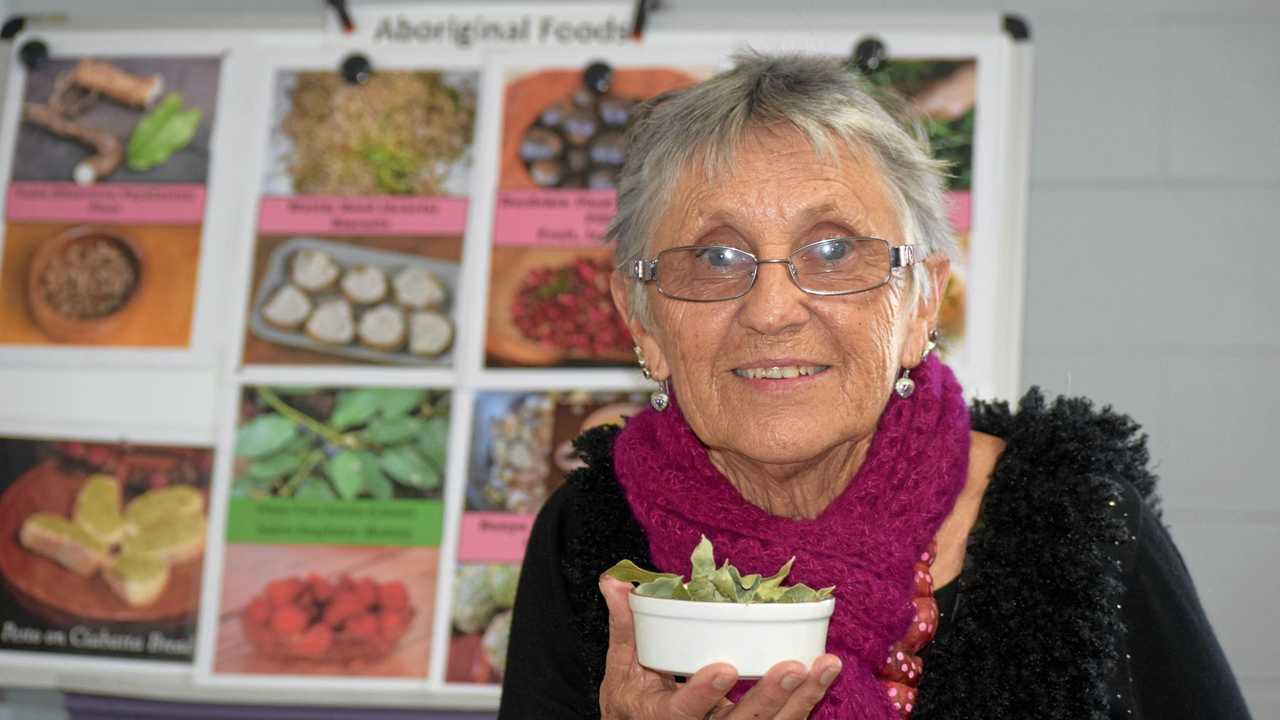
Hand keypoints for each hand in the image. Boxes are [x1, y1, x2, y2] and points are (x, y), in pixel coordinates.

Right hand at [598, 575, 842, 718]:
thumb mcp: (621, 666)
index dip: (703, 694)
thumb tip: (613, 580)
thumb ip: (624, 625)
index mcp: (660, 718)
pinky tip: (825, 672)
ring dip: (803, 699)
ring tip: (825, 665)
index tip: (724, 667)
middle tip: (793, 667)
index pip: (683, 713)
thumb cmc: (634, 698)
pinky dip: (809, 699)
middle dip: (768, 699)